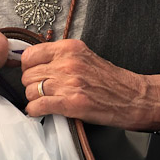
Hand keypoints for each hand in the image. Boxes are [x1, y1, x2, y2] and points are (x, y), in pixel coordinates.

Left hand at [20, 38, 159, 128]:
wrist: (131, 96)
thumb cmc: (109, 79)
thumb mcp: (85, 56)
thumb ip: (61, 56)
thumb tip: (34, 62)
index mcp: (71, 48)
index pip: (30, 55)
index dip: (29, 66)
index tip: (34, 73)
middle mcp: (68, 63)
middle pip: (28, 75)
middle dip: (31, 84)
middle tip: (43, 89)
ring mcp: (69, 83)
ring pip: (30, 91)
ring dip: (34, 99)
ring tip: (47, 100)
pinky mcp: (71, 103)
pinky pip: (37, 107)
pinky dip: (35, 111)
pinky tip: (43, 111)